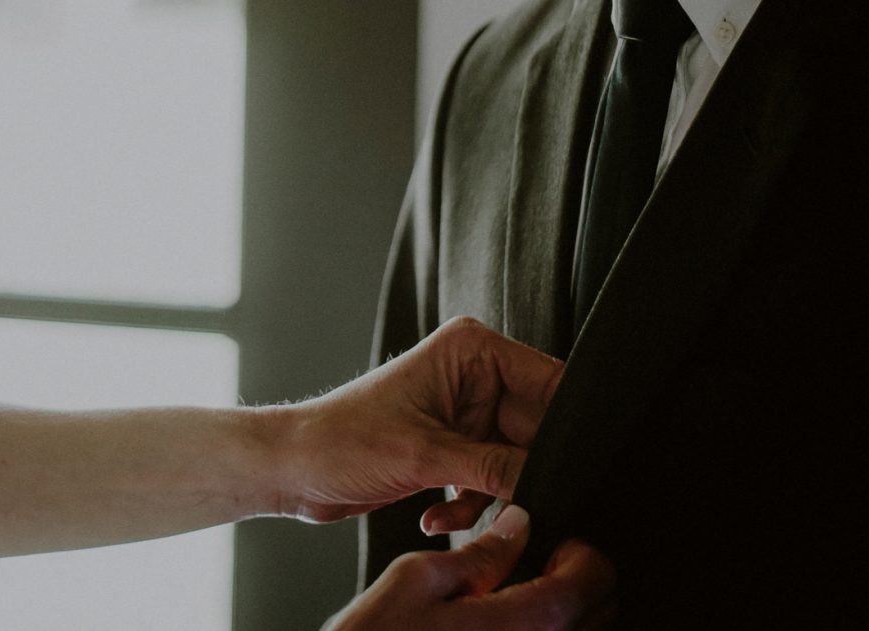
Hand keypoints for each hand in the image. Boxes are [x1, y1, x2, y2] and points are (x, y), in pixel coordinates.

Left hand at [271, 316, 561, 522]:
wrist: (295, 468)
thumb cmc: (341, 440)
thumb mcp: (427, 458)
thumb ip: (497, 469)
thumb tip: (550, 480)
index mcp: (471, 351)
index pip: (549, 381)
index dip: (567, 425)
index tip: (574, 467)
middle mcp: (473, 375)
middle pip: (537, 429)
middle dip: (523, 473)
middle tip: (514, 503)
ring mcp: (464, 412)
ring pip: (514, 462)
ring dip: (490, 496)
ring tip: (456, 511)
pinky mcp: (454, 446)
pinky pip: (489, 479)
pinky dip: (469, 505)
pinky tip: (435, 518)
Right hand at [321, 506, 615, 629]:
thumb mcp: (419, 578)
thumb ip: (481, 552)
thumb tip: (518, 524)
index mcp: (525, 623)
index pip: (595, 575)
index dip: (577, 548)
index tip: (550, 540)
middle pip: (603, 610)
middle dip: (576, 579)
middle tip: (533, 564)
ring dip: (565, 610)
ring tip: (518, 595)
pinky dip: (545, 629)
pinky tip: (506, 622)